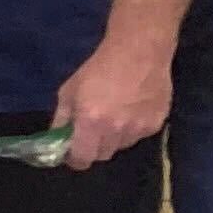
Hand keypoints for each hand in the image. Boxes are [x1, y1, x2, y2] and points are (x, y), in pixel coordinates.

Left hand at [50, 32, 174, 168]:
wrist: (139, 52)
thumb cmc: (98, 69)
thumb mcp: (69, 90)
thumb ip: (61, 118)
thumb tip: (56, 138)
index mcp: (91, 122)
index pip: (83, 159)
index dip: (75, 159)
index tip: (72, 153)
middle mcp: (116, 130)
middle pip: (102, 155)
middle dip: (93, 147)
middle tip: (91, 130)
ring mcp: (139, 129)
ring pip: (121, 146)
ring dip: (113, 138)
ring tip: (113, 115)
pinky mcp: (156, 125)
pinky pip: (138, 136)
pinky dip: (131, 130)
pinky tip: (131, 110)